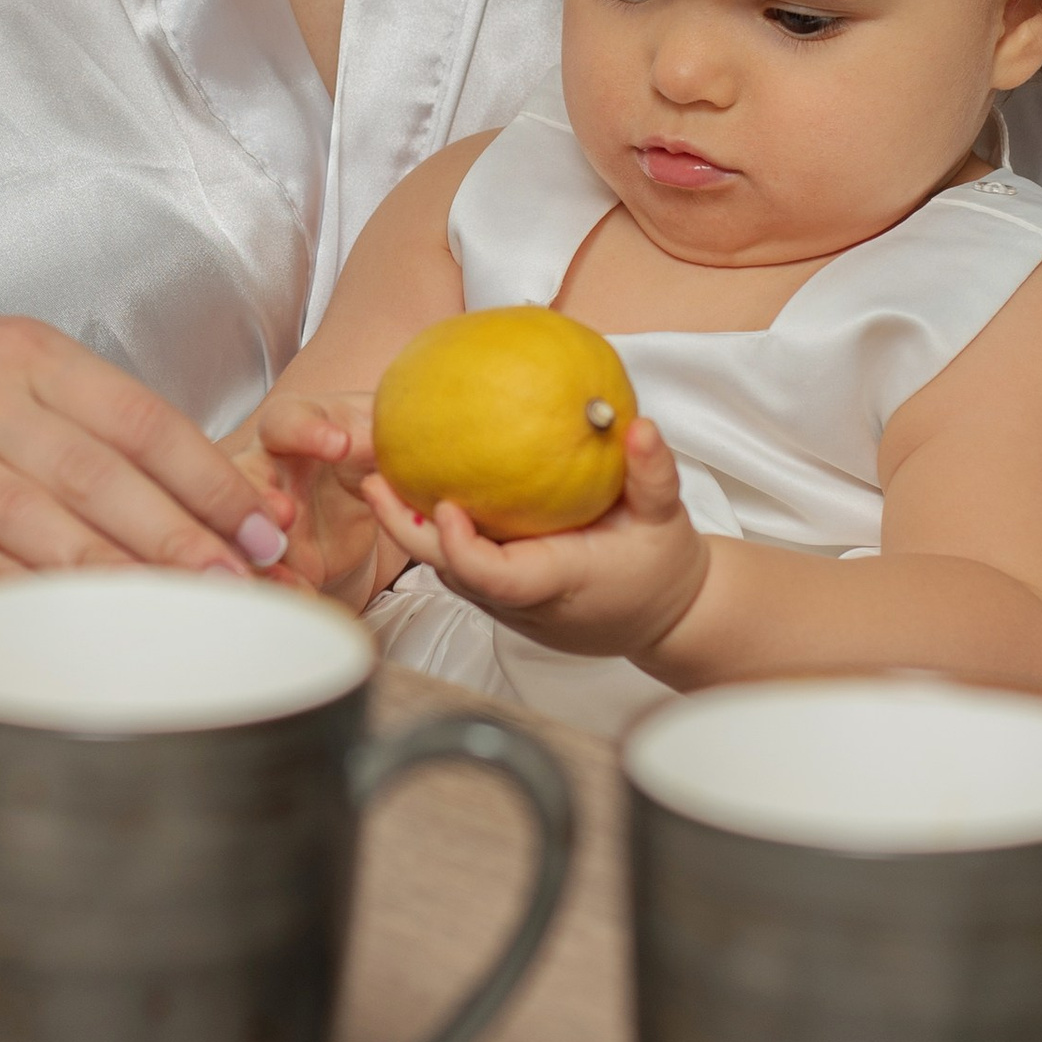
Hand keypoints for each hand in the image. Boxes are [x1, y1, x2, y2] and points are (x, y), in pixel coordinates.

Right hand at [0, 293, 288, 586]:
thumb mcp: (7, 358)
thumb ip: (89, 414)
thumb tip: (198, 490)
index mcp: (25, 352)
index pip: (139, 419)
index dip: (209, 479)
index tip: (263, 530)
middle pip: (94, 474)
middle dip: (178, 537)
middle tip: (239, 587)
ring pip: (30, 520)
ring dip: (109, 574)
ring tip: (172, 612)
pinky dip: (15, 595)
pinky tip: (67, 628)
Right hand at [241, 391, 384, 602]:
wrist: (362, 496)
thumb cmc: (362, 448)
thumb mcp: (379, 434)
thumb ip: (388, 432)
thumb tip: (420, 427)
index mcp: (293, 427)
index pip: (288, 420)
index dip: (307, 431)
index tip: (342, 444)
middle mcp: (266, 468)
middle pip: (243, 478)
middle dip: (256, 495)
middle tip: (285, 513)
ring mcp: (263, 515)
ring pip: (240, 531)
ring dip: (256, 549)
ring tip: (283, 570)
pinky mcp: (274, 556)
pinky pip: (265, 572)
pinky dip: (280, 586)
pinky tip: (301, 594)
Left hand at [367, 418, 709, 666]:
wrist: (662, 614)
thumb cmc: (659, 568)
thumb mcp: (666, 518)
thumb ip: (653, 474)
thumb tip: (640, 427)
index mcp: (557, 581)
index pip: (497, 577)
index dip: (462, 550)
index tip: (444, 508)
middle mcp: (523, 599)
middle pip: (451, 572)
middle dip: (406, 531)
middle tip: (375, 481)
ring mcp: (508, 600)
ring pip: (449, 568)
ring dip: (411, 527)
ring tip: (380, 476)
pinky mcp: (503, 592)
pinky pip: (463, 559)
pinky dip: (436, 527)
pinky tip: (419, 481)